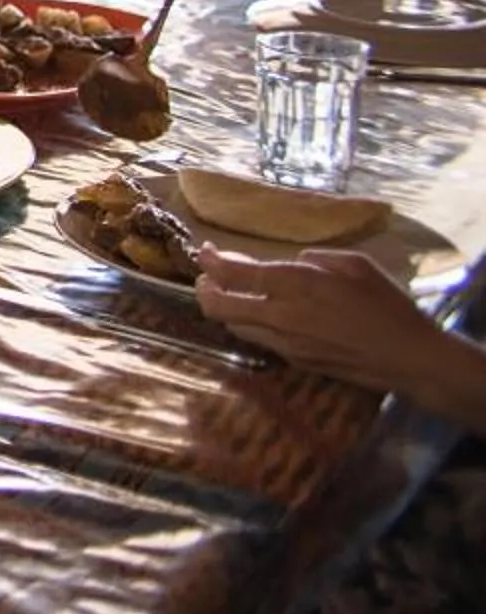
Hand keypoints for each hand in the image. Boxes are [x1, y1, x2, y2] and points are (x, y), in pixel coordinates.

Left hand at [196, 247, 439, 393]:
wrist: (408, 359)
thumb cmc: (387, 306)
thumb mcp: (355, 265)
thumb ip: (317, 259)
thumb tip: (294, 261)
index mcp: (297, 285)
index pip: (234, 273)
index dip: (211, 260)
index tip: (204, 251)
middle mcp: (282, 316)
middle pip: (219, 306)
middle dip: (204, 288)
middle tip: (206, 276)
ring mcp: (286, 343)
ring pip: (234, 326)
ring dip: (224, 308)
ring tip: (228, 293)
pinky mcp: (295, 362)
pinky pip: (259, 340)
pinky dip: (249, 324)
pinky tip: (259, 314)